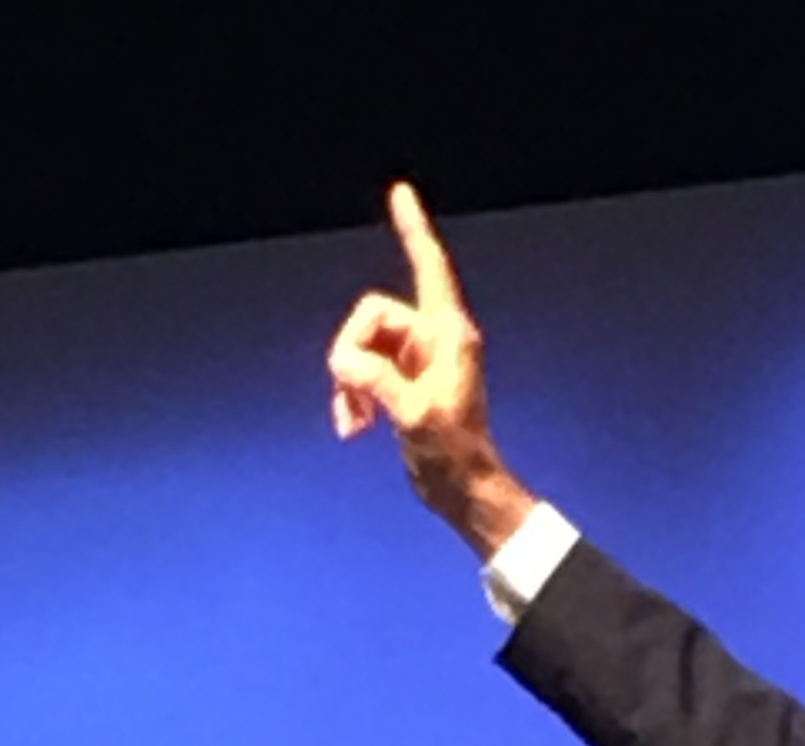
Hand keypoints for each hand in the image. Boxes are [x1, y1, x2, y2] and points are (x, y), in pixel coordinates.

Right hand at [326, 180, 533, 552]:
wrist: (463, 492)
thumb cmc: (454, 455)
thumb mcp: (415, 416)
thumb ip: (377, 381)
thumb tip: (342, 361)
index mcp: (448, 335)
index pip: (429, 268)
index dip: (413, 230)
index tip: (401, 193)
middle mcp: (433, 339)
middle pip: (373, 317)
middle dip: (353, 356)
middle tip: (351, 402)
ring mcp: (416, 361)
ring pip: (363, 347)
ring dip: (349, 384)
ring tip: (352, 426)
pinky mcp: (403, 384)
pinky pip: (364, 372)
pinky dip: (353, 397)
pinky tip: (354, 429)